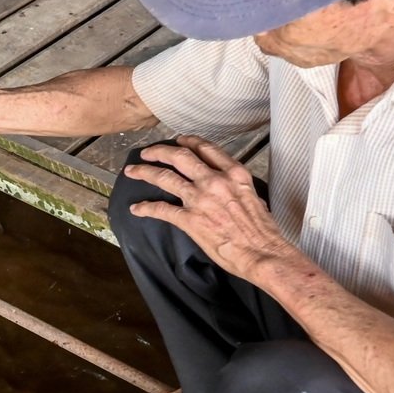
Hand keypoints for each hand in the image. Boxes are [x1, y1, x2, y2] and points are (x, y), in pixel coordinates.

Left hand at [120, 136, 291, 278]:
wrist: (261, 252)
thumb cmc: (262, 230)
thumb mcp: (253, 195)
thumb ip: (235, 186)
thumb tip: (226, 187)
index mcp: (233, 173)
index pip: (206, 149)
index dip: (188, 142)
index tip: (178, 140)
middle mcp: (214, 181)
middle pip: (179, 157)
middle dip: (159, 151)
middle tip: (146, 153)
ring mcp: (199, 199)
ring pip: (165, 178)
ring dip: (144, 172)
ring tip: (132, 171)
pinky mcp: (189, 219)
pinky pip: (161, 209)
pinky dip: (145, 208)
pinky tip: (136, 208)